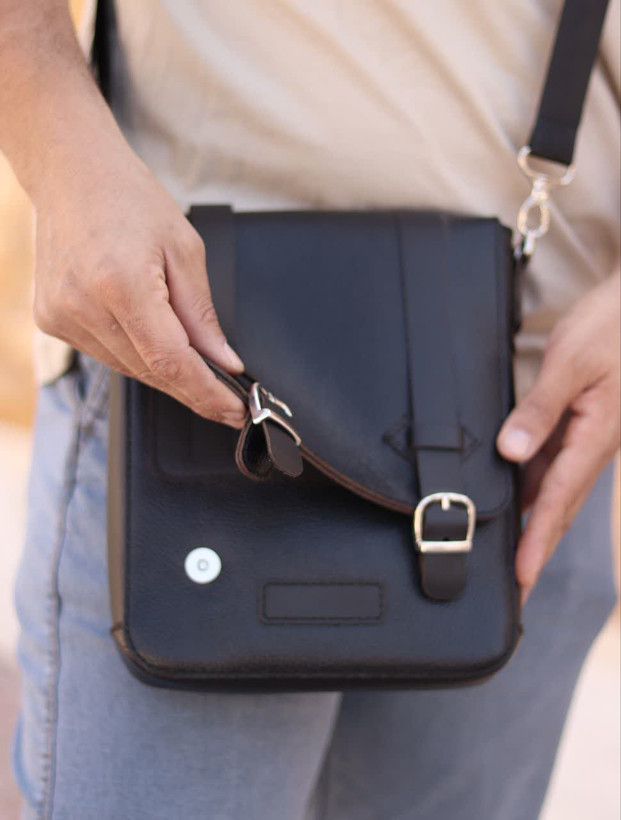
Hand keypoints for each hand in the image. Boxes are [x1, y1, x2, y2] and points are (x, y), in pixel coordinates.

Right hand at [32, 134, 246, 426]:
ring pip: (129, 369)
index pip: (171, 361)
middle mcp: (84, 305)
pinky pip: (106, 355)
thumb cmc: (130, 200)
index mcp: (122, 283)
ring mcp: (61, 316)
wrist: (71, 174)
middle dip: (193, 389)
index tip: (235, 410)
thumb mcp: (184, 249)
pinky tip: (152, 340)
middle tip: (226, 400)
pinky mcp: (51, 320)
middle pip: (150, 371)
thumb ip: (202, 315)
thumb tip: (224, 362)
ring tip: (194, 364)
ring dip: (165, 373)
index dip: (206, 393)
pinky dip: (136, 356)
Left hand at [497, 272, 619, 602]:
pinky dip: (532, 489)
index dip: (537, 542)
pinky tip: (510, 501)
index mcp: (592, 438)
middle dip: (535, 551)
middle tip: (514, 592)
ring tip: (507, 559)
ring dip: (533, 525)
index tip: (520, 580)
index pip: (558, 501)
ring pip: (553, 491)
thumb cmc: (611, 327)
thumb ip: (540, 409)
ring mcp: (584, 439)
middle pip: (556, 509)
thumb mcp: (572, 363)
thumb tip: (510, 451)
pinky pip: (551, 466)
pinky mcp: (577, 425)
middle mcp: (589, 447)